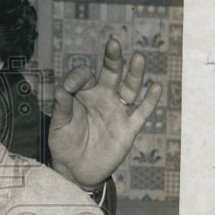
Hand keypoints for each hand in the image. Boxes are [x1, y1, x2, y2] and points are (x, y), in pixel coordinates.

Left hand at [48, 37, 161, 190]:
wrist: (75, 170)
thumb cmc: (64, 144)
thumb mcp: (58, 125)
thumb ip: (61, 106)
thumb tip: (61, 87)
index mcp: (83, 95)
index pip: (84, 77)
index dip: (77, 77)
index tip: (69, 86)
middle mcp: (102, 99)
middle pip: (111, 74)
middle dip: (113, 59)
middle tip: (113, 44)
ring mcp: (117, 113)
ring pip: (129, 89)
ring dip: (135, 74)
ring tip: (138, 58)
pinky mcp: (127, 129)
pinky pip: (141, 113)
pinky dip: (150, 101)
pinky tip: (156, 86)